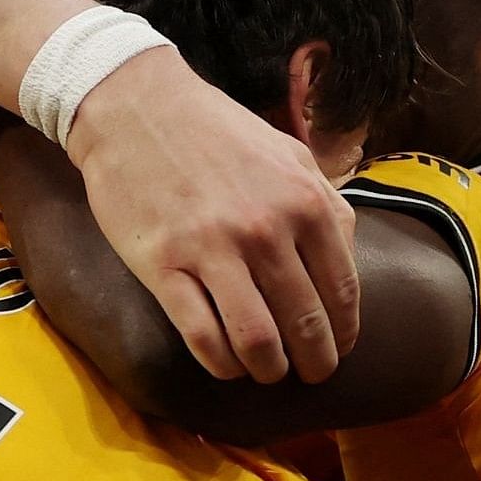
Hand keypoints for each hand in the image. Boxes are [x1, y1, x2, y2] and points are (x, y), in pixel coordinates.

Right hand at [63, 51, 358, 383]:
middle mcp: (265, 231)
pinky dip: (221, 364)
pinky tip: (225, 364)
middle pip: (304, 324)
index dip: (344, 332)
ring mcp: (212, 250)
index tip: (338, 348)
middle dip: (314, 362)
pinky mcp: (163, 266)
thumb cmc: (214, 130)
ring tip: (266, 371)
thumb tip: (346, 257)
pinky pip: (202, 336)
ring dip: (268, 369)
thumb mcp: (288, 153)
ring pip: (257, 342)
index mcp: (304, 202)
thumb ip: (325, 203)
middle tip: (308, 373)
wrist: (133, 107)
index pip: (341, 291)